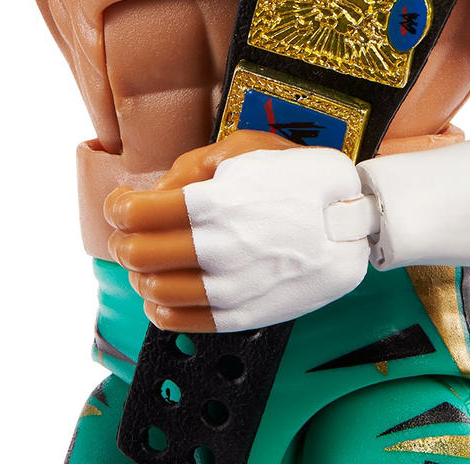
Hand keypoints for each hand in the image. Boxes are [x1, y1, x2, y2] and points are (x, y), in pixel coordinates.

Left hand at [105, 130, 372, 332]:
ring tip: (148, 256)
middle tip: (128, 229)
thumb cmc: (297, 178)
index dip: (117, 207)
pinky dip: (158, 305)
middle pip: (135, 253)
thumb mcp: (244, 148)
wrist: (352, 225)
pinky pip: (177, 321)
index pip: (134, 214)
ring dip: (138, 270)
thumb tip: (154, 192)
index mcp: (214, 203)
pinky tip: (162, 288)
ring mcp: (229, 287)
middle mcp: (217, 249)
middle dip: (122, 238)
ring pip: (152, 289)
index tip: (121, 203)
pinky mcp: (240, 316)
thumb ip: (190, 167)